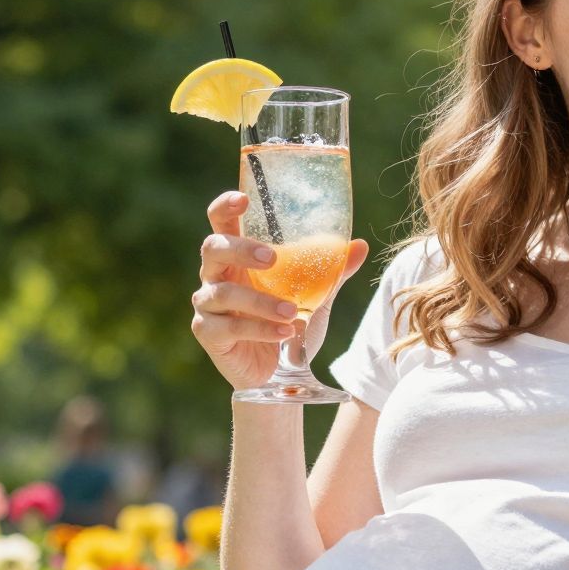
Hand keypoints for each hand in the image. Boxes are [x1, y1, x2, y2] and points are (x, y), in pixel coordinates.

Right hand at [190, 190, 368, 392]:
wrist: (281, 371)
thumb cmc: (289, 321)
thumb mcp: (315, 295)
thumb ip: (331, 272)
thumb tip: (360, 246)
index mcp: (237, 256)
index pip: (221, 222)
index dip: (225, 206)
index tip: (243, 198)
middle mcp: (216, 275)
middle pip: (213, 249)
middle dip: (241, 249)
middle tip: (272, 258)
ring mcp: (208, 304)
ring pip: (223, 293)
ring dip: (260, 301)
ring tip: (292, 312)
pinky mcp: (208, 333)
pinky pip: (229, 327)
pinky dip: (260, 329)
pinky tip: (285, 332)